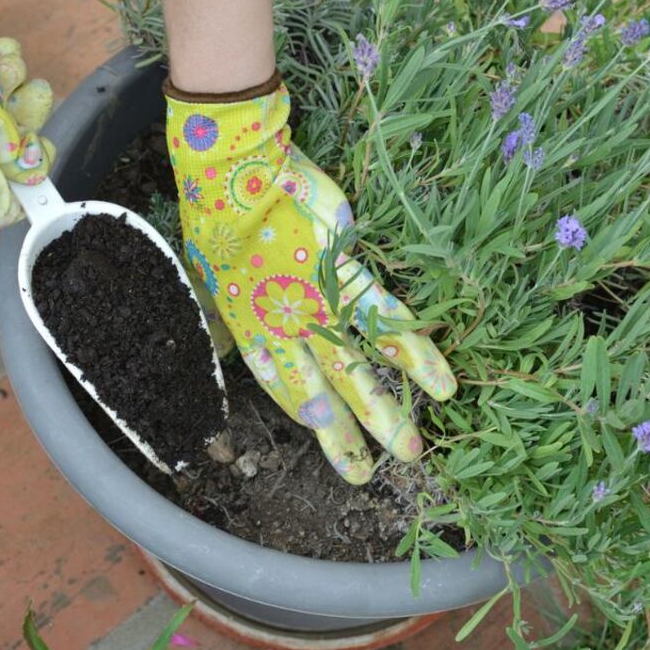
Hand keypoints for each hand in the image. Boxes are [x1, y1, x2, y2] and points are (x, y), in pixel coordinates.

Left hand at [166, 78, 456, 483]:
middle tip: (372, 472)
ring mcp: (318, 305)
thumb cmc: (217, 220)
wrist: (234, 177)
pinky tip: (439, 382)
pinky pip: (384, 319)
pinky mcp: (346, 275)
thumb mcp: (210, 277)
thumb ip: (224, 312)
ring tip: (412, 448)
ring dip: (386, 410)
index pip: (284, 388)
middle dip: (348, 435)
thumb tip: (225, 333)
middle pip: (323, 393)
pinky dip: (413, 351)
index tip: (337, 450)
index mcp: (253, 330)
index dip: (311, 420)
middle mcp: (287, 329)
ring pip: (357, 368)